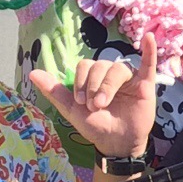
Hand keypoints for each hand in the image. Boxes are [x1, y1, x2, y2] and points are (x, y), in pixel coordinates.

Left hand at [30, 32, 157, 158]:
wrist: (115, 143)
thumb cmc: (95, 125)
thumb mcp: (71, 109)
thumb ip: (54, 91)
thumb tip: (32, 73)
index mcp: (94, 76)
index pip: (86, 65)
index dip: (81, 82)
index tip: (80, 102)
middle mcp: (110, 73)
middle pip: (101, 65)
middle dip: (94, 86)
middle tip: (94, 106)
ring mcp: (129, 77)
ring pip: (117, 69)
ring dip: (108, 85)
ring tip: (104, 103)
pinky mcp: (145, 84)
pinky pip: (148, 63)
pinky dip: (150, 50)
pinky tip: (149, 38)